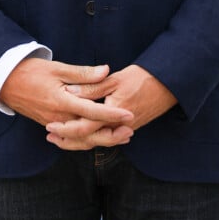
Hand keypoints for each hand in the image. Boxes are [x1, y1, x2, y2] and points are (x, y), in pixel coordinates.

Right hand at [0, 57, 133, 130]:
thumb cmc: (33, 71)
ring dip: (101, 138)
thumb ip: (83, 73)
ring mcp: (54, 123)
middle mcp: (59, 117)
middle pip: (88, 133)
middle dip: (111, 135)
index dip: (112, 114)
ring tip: (119, 135)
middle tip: (130, 131)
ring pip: (80, 139)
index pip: (92, 111)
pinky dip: (86, 139)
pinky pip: (71, 137)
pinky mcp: (50, 125)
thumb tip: (106, 71)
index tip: (129, 115)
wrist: (7, 82)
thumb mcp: (58, 68)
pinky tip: (97, 136)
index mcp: (62, 101)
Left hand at [45, 64, 176, 147]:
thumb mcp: (114, 79)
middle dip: (68, 140)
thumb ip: (92, 87)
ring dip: (77, 141)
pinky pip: (105, 137)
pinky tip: (82, 133)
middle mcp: (117, 126)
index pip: (84, 126)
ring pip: (96, 141)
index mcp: (112, 113)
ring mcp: (123, 129)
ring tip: (60, 138)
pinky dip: (91, 137)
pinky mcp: (127, 128)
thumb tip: (70, 91)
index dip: (65, 127)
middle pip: (88, 139)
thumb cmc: (142, 78)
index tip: (50, 125)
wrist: (168, 85)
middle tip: (50, 136)